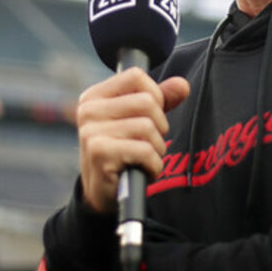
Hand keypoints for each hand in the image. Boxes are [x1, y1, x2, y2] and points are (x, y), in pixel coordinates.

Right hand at [77, 67, 190, 213]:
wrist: (101, 193)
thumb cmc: (122, 152)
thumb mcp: (138, 121)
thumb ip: (160, 100)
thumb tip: (182, 85)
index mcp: (95, 96)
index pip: (136, 77)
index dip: (155, 95)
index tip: (150, 116)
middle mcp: (89, 110)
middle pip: (147, 102)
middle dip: (159, 126)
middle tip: (148, 143)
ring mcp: (91, 131)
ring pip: (148, 127)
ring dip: (157, 149)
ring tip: (145, 159)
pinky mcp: (99, 152)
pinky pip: (145, 150)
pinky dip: (154, 165)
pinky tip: (144, 171)